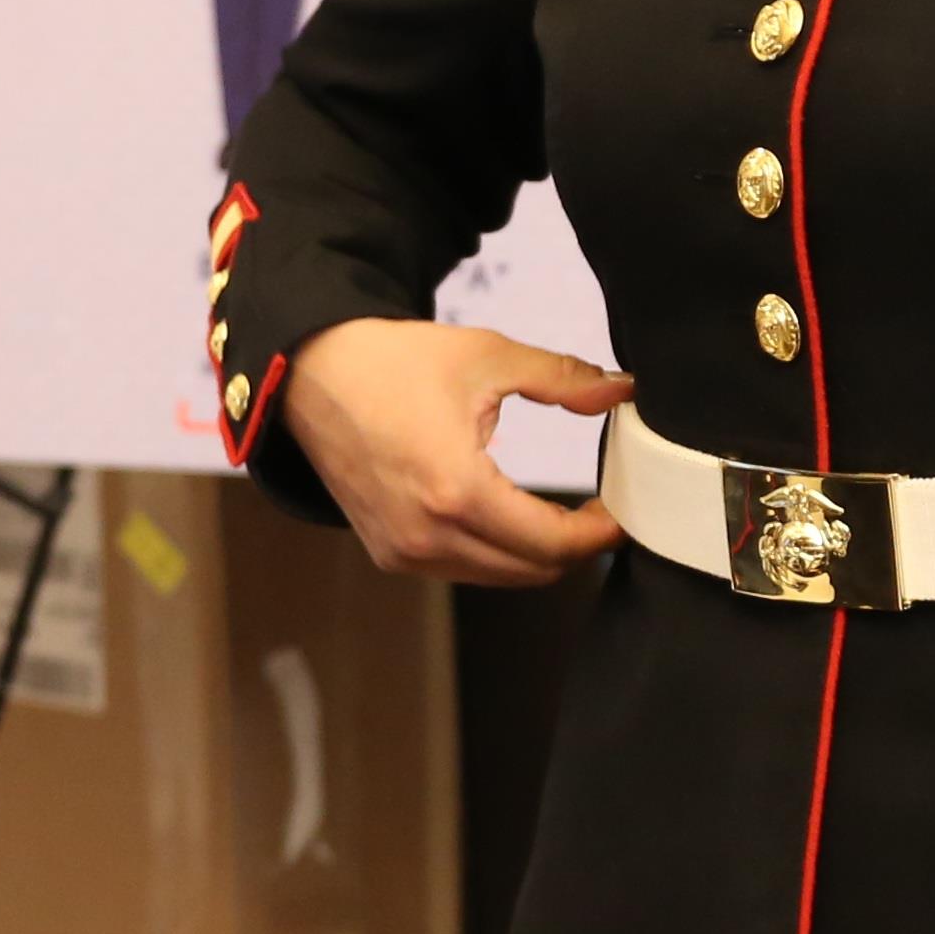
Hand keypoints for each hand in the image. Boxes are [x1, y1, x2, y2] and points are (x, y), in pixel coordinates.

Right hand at [283, 318, 631, 584]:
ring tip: (561, 515)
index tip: (623, 512)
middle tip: (600, 511)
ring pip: (500, 577)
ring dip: (535, 553)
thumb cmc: (395, 361)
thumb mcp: (487, 356)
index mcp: (458, 491)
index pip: (554, 543)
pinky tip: (509, 516)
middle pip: (534, 571)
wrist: (311, 374)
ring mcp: (405, 553)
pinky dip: (495, 553)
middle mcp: (429, 536)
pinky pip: (463, 570)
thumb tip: (623, 390)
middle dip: (575, 546)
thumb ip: (562, 378)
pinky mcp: (390, 554)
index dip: (600, 533)